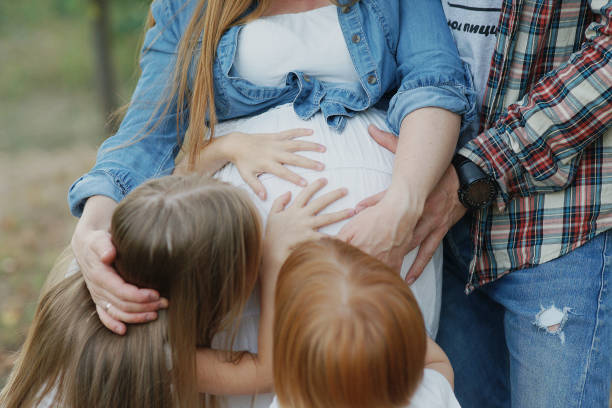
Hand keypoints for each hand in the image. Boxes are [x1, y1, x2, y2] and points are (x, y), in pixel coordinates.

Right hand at [72, 197, 167, 334]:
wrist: (86, 246)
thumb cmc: (99, 240)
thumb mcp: (100, 239)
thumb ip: (105, 245)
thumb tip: (108, 255)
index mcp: (100, 275)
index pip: (121, 291)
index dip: (139, 296)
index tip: (156, 294)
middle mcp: (97, 289)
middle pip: (123, 304)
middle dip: (144, 306)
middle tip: (165, 302)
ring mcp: (97, 296)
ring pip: (117, 312)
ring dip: (136, 316)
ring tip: (155, 315)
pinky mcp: (98, 299)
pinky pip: (104, 316)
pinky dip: (113, 324)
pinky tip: (124, 331)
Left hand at [176, 129, 325, 199]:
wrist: (236, 144)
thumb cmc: (242, 162)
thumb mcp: (246, 176)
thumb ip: (256, 186)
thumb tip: (264, 198)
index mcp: (267, 164)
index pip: (284, 172)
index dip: (295, 178)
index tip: (306, 183)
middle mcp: (274, 152)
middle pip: (294, 158)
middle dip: (308, 162)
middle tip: (321, 166)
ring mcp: (276, 142)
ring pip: (296, 144)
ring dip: (310, 146)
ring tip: (323, 149)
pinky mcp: (276, 135)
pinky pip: (290, 132)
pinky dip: (300, 131)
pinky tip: (311, 132)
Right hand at [263, 178, 354, 273]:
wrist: (271, 250)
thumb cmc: (272, 234)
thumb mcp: (272, 214)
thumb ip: (280, 202)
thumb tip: (289, 192)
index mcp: (293, 209)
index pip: (305, 193)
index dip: (315, 185)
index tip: (325, 179)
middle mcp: (302, 216)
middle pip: (320, 202)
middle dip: (334, 195)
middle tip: (345, 190)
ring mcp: (306, 227)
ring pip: (327, 218)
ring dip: (340, 214)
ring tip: (352, 211)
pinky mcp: (309, 238)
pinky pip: (325, 237)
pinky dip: (334, 237)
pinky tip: (345, 236)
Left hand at [354, 125, 465, 282]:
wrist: (470, 178)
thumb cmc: (439, 168)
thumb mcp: (416, 154)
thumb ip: (391, 141)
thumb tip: (371, 128)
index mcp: (413, 191)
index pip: (389, 197)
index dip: (372, 204)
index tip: (356, 210)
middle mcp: (420, 209)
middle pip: (397, 225)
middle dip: (380, 236)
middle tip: (362, 248)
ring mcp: (430, 222)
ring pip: (410, 243)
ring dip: (396, 256)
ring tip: (381, 268)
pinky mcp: (440, 231)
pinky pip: (427, 252)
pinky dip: (418, 265)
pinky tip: (408, 278)